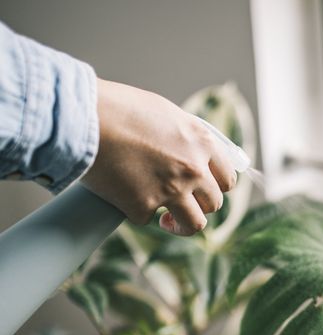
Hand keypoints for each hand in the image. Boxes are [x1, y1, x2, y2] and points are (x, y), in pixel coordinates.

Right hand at [83, 79, 235, 235]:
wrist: (81, 117)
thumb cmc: (118, 108)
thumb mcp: (164, 113)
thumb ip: (185, 137)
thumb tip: (196, 153)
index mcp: (201, 143)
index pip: (227, 178)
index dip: (217, 187)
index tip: (206, 191)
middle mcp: (192, 169)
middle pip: (214, 204)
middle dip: (199, 206)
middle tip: (182, 203)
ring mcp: (171, 190)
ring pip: (195, 224)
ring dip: (182, 225)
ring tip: (167, 220)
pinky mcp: (143, 207)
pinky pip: (148, 219)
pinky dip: (136, 211)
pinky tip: (124, 196)